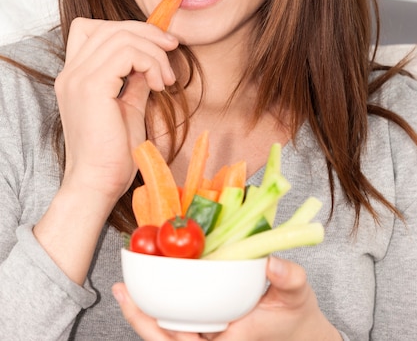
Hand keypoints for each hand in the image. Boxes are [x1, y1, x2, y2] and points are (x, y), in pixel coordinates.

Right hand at [55, 17, 177, 206]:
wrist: (97, 184)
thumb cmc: (112, 154)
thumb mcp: (128, 107)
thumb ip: (136, 80)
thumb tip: (153, 61)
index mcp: (76, 76)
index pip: (93, 29)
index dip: (128, 29)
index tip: (157, 45)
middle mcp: (71, 72)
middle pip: (111, 27)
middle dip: (148, 34)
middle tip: (172, 50)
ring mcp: (78, 78)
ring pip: (122, 36)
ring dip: (154, 52)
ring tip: (166, 79)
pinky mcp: (91, 87)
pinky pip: (127, 53)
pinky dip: (151, 63)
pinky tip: (160, 85)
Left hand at [112, 257, 341, 340]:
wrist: (299, 329)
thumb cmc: (295, 314)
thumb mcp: (297, 294)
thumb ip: (289, 279)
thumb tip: (272, 264)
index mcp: (229, 340)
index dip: (168, 331)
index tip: (151, 312)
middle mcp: (212, 340)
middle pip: (168, 340)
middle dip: (142, 321)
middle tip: (123, 294)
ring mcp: (206, 334)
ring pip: (167, 332)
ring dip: (144, 314)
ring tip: (123, 290)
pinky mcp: (205, 324)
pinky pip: (175, 320)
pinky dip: (157, 306)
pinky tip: (145, 288)